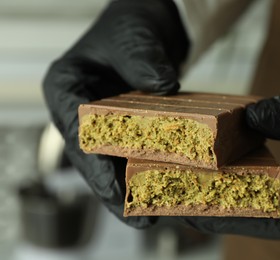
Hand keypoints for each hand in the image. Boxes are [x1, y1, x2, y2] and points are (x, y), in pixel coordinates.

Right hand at [43, 0, 188, 227]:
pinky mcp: (126, 129)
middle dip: (114, 191)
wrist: (147, 28)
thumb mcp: (133, 37)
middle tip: (137, 219)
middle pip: (92, 158)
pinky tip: (162, 190)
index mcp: (66, 89)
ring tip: (150, 216)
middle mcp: (81, 112)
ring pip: (112, 162)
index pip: (75, 132)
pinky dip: (146, 172)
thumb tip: (165, 88)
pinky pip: (133, 154)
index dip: (94, 165)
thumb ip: (144, 61)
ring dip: (131, 189)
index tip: (114, 189)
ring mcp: (103, 123)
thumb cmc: (129, 27)